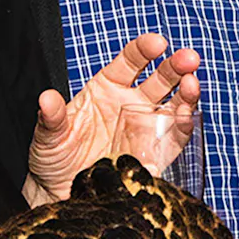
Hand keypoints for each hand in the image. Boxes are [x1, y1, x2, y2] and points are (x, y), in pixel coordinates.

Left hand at [24, 33, 199, 204]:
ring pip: (173, 104)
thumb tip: (46, 99)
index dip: (144, 50)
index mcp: (106, 89)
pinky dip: (184, 126)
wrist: (62, 194)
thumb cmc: (54, 159)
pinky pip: (174, 138)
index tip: (157, 43)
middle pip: (159, 79)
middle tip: (188, 58)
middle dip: (175, 67)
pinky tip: (188, 114)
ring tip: (193, 83)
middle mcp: (130, 104)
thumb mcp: (49, 136)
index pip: (130, 62)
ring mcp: (144, 128)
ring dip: (186, 93)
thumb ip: (52, 117)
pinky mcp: (153, 154)